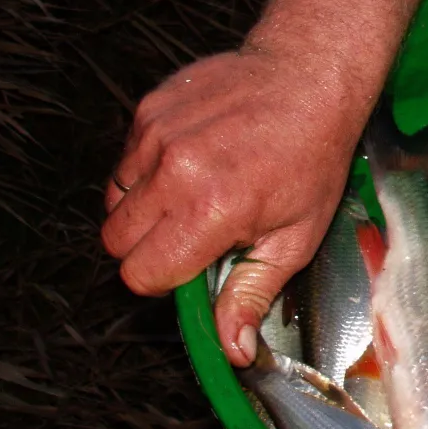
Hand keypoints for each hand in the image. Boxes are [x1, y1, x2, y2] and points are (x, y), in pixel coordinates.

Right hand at [101, 45, 368, 366]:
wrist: (310, 76)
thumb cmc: (312, 157)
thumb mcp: (296, 236)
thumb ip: (252, 294)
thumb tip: (231, 351)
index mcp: (211, 210)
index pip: (142, 274)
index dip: (167, 279)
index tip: (196, 265)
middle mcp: (174, 172)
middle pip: (117, 241)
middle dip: (150, 247)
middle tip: (196, 232)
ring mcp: (155, 136)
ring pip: (114, 201)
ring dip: (146, 208)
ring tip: (197, 194)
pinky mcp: (148, 109)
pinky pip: (125, 161)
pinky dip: (148, 170)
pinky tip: (195, 161)